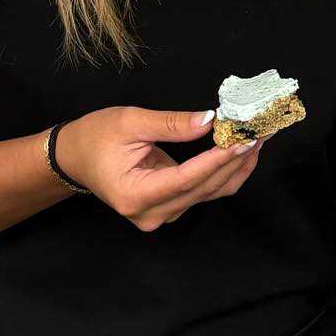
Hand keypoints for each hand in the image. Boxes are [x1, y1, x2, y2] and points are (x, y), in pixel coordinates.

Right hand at [55, 106, 261, 230]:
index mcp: (135, 195)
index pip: (187, 179)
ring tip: (257, 137)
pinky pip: (204, 193)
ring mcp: (161, 214)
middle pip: (204, 188)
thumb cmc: (95, 138)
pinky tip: (242, 152)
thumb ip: (171, 124)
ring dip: (235, 166)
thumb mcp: (130, 122)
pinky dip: (224, 172)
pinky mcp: (170, 208)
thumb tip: (209, 121)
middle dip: (236, 160)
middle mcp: (151, 213)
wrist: (75, 157)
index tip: (244, 140)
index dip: (219, 160)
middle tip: (260, 131)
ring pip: (209, 193)